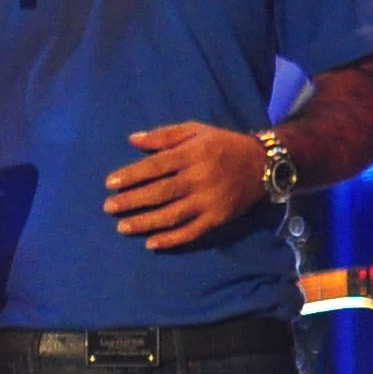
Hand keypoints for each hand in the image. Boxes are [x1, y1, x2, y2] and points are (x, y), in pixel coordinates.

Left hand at [107, 123, 269, 248]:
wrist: (263, 164)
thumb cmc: (222, 144)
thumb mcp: (195, 130)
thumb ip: (164, 135)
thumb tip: (132, 140)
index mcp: (192, 155)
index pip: (155, 167)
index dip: (131, 176)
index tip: (109, 184)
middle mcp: (200, 179)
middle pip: (160, 193)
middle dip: (131, 201)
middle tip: (109, 207)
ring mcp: (210, 201)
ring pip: (172, 215)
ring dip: (145, 223)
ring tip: (122, 227)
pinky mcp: (219, 218)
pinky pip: (192, 232)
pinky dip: (171, 239)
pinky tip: (151, 243)